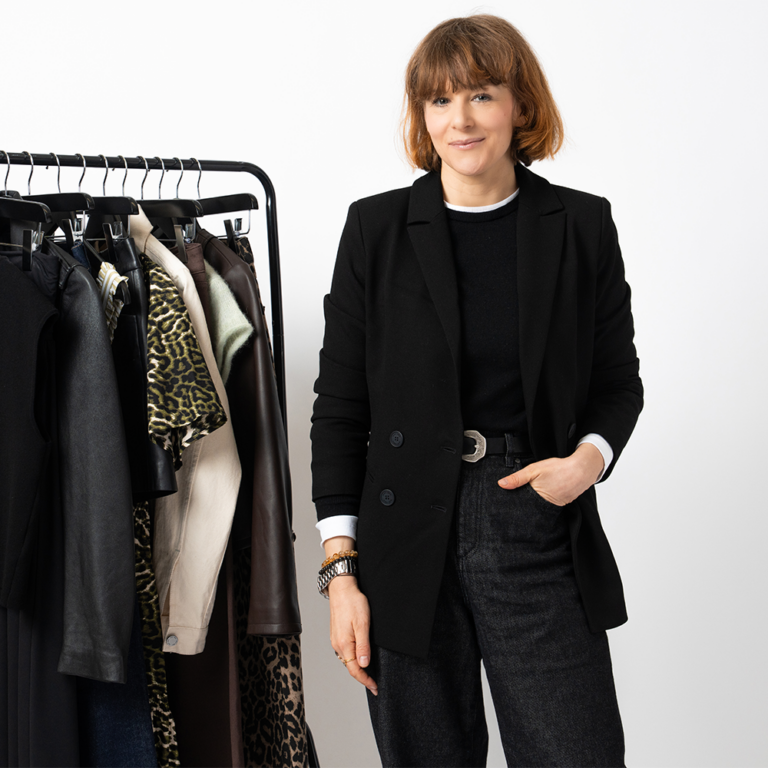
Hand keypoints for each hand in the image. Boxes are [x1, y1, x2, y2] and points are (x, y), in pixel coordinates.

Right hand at [328, 575, 377, 695]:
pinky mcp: (336, 634)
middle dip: (362, 676)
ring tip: (368, 673)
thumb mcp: (362, 624)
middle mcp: (337, 644)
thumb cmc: (353, 603)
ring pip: (347, 660)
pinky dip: (352, 659)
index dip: (365, 680)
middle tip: (374, 683)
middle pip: (350, 667)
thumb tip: (364, 665)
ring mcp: (335, 639)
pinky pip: (344, 651)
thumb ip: (363, 646)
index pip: (354, 670)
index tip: (375, 687)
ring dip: (357, 668)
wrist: (341, 588)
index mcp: (344, 644)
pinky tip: (359, 657)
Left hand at [497, 443, 604, 505]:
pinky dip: (545, 501)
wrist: (582, 470)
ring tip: (530, 499)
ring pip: (539, 507)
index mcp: (537, 498)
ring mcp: (555, 507)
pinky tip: (544, 494)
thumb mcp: (534, 470)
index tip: (506, 506)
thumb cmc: (559, 469)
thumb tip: (501, 484)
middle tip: (517, 503)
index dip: (514, 506)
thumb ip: (517, 478)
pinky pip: (549, 505)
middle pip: (530, 508)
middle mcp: (546, 506)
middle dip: (524, 506)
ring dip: (534, 504)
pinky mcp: (562, 504)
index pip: (521, 506)